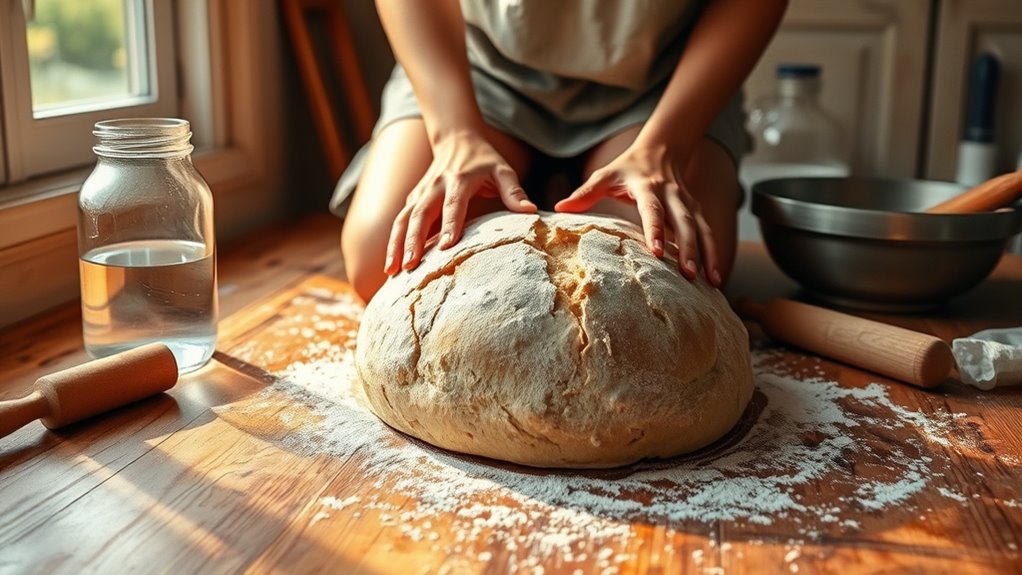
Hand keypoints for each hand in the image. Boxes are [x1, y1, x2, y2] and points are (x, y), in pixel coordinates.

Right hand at [386, 129, 536, 273]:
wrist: (456, 139)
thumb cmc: (484, 160)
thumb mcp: (502, 170)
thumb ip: (514, 191)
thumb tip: (531, 212)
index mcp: (459, 180)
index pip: (453, 205)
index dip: (448, 225)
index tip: (444, 247)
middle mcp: (434, 186)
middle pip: (420, 215)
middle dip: (413, 241)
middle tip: (410, 266)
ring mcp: (420, 193)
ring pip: (403, 219)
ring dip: (396, 245)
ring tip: (392, 271)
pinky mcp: (413, 199)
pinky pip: (400, 222)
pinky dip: (394, 242)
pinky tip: (391, 265)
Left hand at [554, 143, 720, 285]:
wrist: (662, 147)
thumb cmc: (627, 167)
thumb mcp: (605, 174)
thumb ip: (584, 193)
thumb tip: (559, 207)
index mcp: (648, 187)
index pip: (653, 210)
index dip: (656, 230)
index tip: (657, 253)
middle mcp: (673, 195)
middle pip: (685, 222)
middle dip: (689, 249)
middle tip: (690, 275)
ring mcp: (688, 203)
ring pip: (702, 229)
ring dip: (709, 254)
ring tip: (713, 281)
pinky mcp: (697, 210)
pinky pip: (708, 232)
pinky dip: (714, 252)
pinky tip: (716, 276)